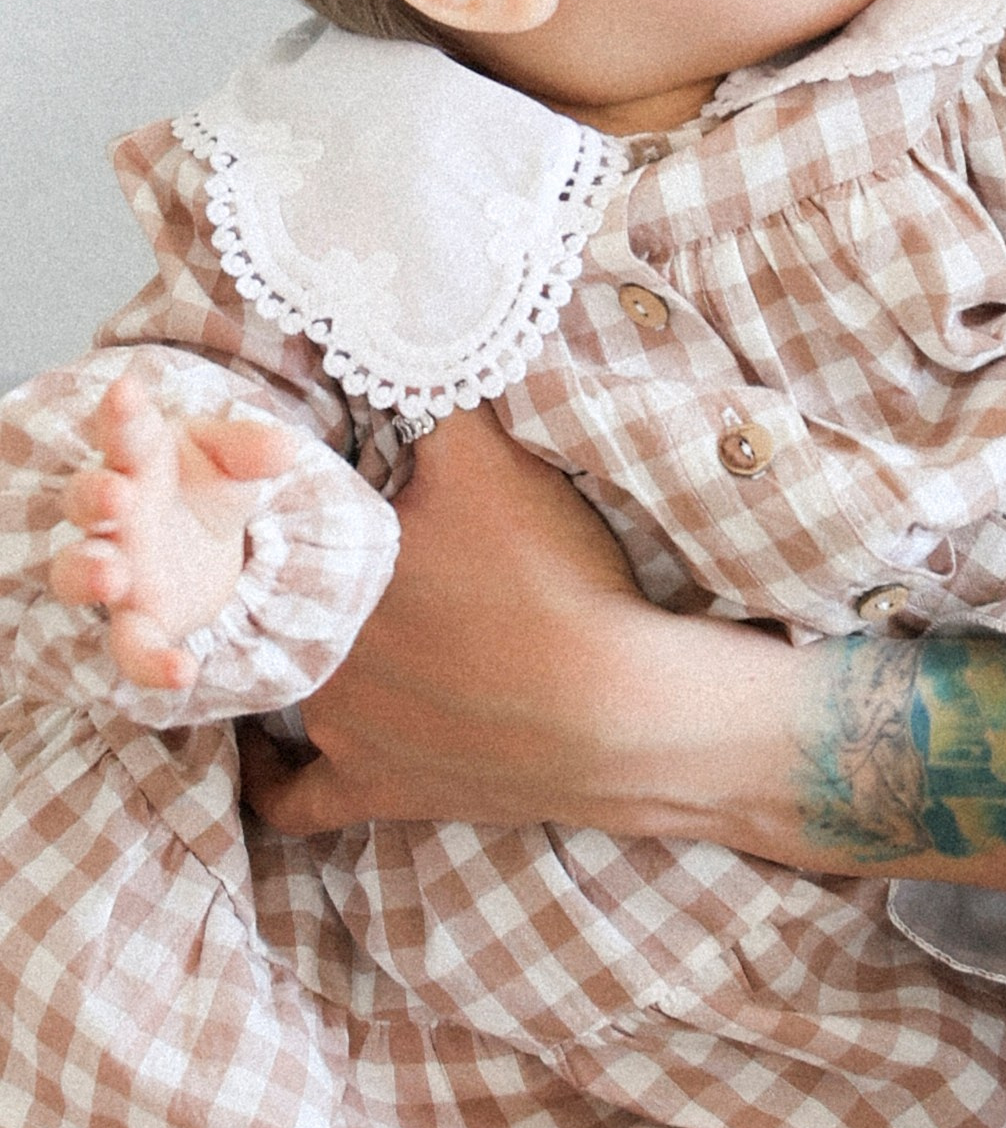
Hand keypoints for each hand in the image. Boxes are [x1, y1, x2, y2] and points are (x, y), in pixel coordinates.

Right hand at [48, 375, 298, 690]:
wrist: (202, 542)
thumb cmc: (203, 484)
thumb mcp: (232, 460)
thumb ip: (252, 450)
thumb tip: (286, 447)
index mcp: (137, 459)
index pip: (126, 432)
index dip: (122, 414)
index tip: (126, 392)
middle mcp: (116, 514)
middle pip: (85, 501)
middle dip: (94, 495)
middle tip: (115, 493)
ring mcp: (118, 569)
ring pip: (80, 573)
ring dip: (88, 573)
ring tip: (112, 575)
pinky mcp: (138, 621)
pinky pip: (132, 647)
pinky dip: (150, 662)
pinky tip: (181, 672)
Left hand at [242, 410, 740, 840]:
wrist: (619, 713)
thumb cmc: (550, 583)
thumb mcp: (490, 462)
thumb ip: (430, 395)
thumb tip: (394, 327)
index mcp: (323, 566)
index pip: (264, 524)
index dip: (276, 505)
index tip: (289, 492)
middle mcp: (309, 649)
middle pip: (267, 603)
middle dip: (276, 581)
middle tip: (305, 559)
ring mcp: (340, 729)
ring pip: (274, 688)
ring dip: (284, 660)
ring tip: (310, 632)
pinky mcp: (379, 789)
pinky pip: (296, 801)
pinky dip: (274, 784)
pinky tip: (267, 765)